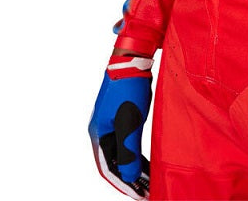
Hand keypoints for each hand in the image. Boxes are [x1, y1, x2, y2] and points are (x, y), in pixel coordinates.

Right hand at [89, 54, 153, 198]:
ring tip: (148, 181)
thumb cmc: (129, 88)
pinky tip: (147, 162)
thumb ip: (128, 150)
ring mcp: (112, 123)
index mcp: (99, 133)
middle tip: (146, 191)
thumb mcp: (129, 122)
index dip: (123, 183)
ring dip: (134, 167)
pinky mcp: (123, 115)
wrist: (132, 59)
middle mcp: (102, 130)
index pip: (108, 168)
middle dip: (130, 178)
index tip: (138, 195)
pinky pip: (127, 142)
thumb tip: (130, 177)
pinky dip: (136, 153)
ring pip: (122, 152)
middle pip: (115, 162)